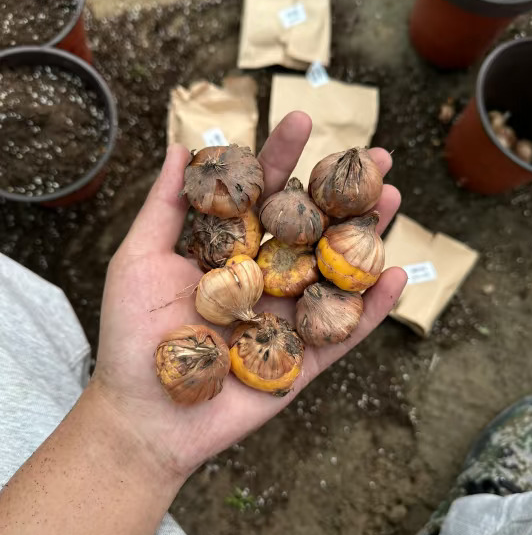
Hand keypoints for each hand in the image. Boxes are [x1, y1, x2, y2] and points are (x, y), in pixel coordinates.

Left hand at [93, 112, 406, 483]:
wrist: (143, 415)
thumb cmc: (131, 338)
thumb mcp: (138, 260)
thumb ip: (165, 207)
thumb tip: (177, 145)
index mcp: (229, 252)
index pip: (261, 196)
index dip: (282, 158)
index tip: (302, 119)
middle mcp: (263, 279)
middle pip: (310, 228)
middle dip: (341, 191)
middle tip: (377, 156)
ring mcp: (286, 319)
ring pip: (334, 273)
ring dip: (365, 238)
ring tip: (392, 199)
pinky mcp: (301, 362)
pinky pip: (342, 333)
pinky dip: (371, 309)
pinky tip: (396, 275)